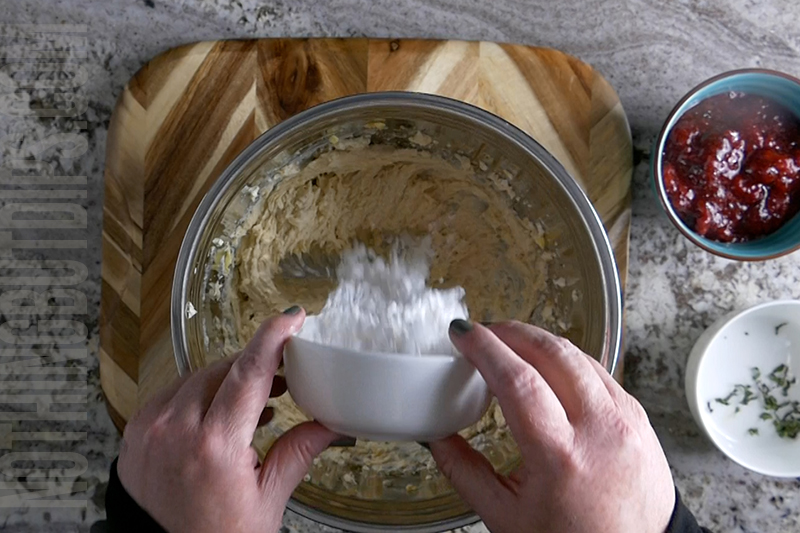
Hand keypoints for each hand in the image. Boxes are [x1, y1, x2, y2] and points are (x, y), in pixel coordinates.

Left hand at [117, 308, 337, 532]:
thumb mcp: (269, 497)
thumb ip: (300, 449)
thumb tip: (332, 423)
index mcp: (215, 445)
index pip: (249, 371)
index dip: (273, 337)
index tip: (290, 318)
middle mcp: (176, 431)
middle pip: (224, 369)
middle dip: (256, 367)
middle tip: (282, 381)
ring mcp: (150, 431)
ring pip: (196, 377)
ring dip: (226, 381)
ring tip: (252, 405)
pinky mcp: (135, 434)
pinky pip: (171, 394)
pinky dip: (197, 396)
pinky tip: (216, 414)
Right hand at [430, 320, 674, 532]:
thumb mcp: (506, 517)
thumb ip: (464, 472)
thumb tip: (436, 438)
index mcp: (560, 456)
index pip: (517, 380)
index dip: (486, 348)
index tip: (464, 334)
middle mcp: (598, 429)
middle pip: (551, 352)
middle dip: (511, 332)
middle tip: (485, 333)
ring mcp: (624, 419)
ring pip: (577, 354)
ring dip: (539, 341)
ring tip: (512, 345)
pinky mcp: (637, 416)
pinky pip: (598, 370)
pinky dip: (567, 360)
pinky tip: (548, 368)